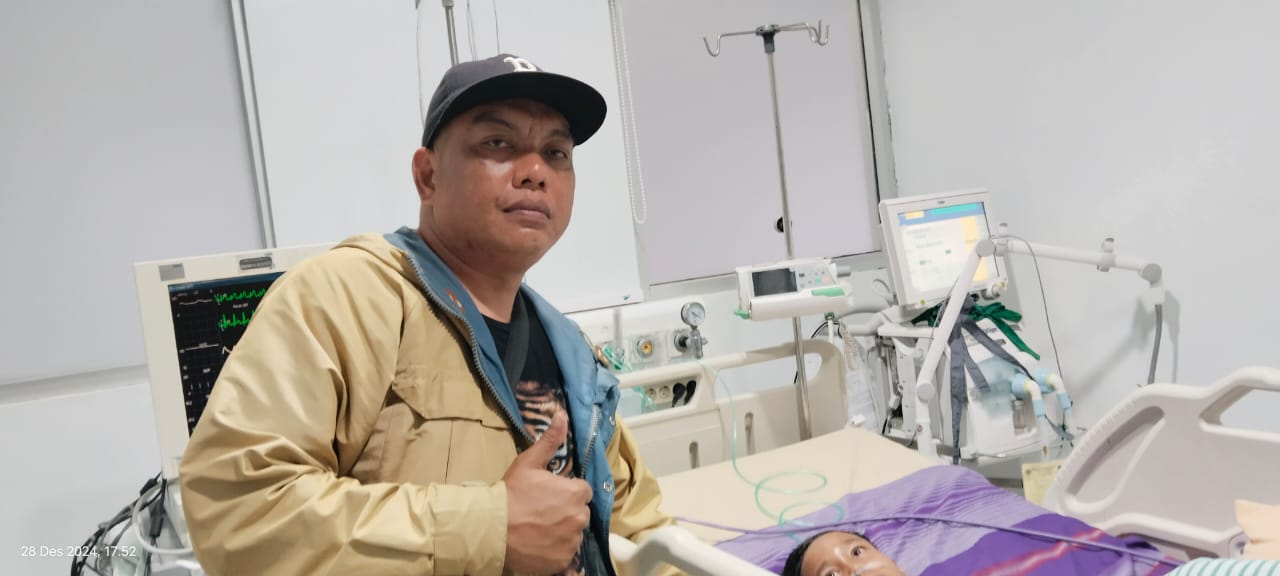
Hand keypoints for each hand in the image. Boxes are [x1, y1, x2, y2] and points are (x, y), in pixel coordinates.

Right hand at [503, 410, 592, 573]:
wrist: (493, 529)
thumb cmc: (511, 494)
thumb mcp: (529, 463)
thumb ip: (550, 440)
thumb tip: (562, 414)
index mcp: (575, 493)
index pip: (582, 490)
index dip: (567, 491)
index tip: (550, 494)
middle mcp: (579, 518)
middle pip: (579, 512)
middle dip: (566, 511)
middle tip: (542, 512)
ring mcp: (571, 542)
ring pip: (573, 533)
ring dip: (562, 531)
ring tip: (538, 529)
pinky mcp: (562, 561)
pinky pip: (564, 554)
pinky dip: (555, 550)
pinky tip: (538, 544)